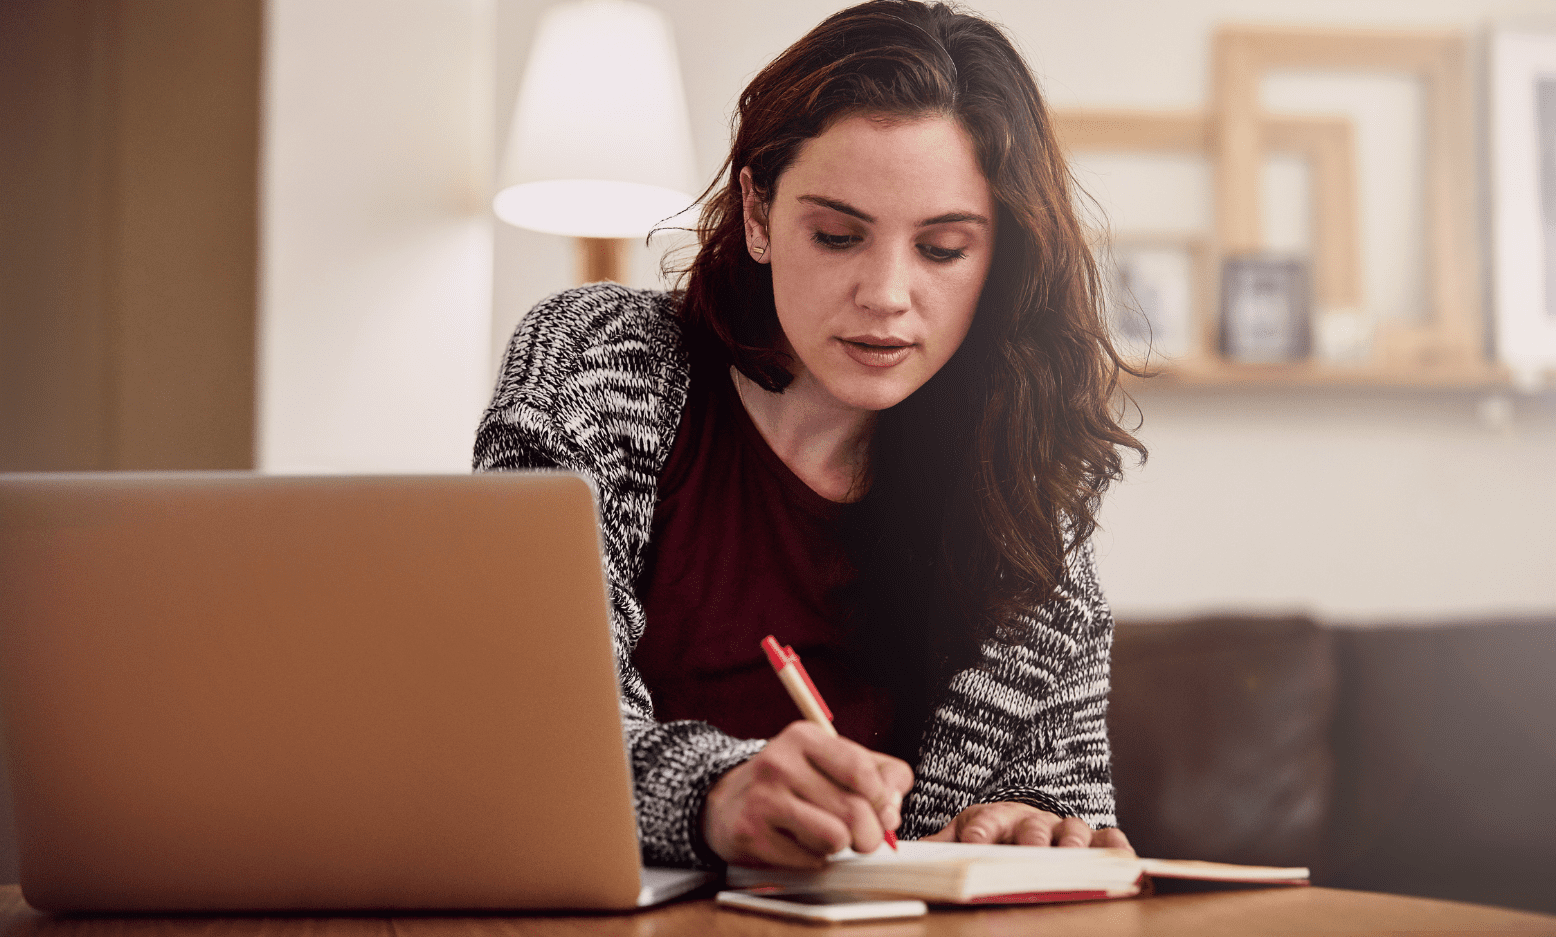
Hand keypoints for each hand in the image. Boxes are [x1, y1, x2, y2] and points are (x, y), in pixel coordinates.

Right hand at [702, 721, 912, 867]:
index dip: (881, 798)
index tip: (878, 808)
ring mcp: (762, 799)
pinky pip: (810, 861)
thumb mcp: (832, 763)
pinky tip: (798, 844)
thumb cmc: (792, 784)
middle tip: (862, 837)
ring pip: (835, 838)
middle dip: (869, 833)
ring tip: (824, 834)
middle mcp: (779, 762)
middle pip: (854, 810)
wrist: (726, 802)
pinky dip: (814, 860)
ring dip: (839, 846)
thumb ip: (879, 775)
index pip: (862, 771)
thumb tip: (892, 811)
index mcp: (804, 737)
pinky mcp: (751, 834)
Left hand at [924, 801, 1132, 851]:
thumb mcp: (963, 836)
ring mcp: (1066, 830)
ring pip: (1073, 832)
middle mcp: (1032, 821)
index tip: (975, 839)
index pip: (986, 821)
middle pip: (1033, 828)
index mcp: (995, 818)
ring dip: (1072, 846)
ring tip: (1071, 859)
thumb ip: (940, 847)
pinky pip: (1111, 842)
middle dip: (1032, 839)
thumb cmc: (994, 835)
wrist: (1025, 822)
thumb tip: (907, 855)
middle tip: (1031, 851)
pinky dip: (1117, 849)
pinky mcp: (1096, 841)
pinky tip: (1122, 860)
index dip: (981, 830)